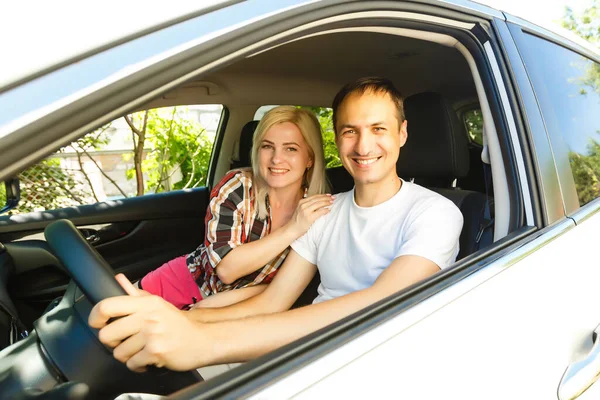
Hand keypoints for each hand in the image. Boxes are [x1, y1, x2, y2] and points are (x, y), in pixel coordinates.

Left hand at [89, 274, 209, 371]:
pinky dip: (138, 365)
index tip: (98, 323)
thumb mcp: (158, 304)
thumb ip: (135, 294)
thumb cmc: (178, 324)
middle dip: (113, 343)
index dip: (95, 317)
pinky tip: (148, 358)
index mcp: (146, 303)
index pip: (107, 306)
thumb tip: (119, 279)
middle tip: (125, 341)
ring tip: (141, 350)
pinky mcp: (156, 352)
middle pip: (107, 334)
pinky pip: (132, 364)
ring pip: (119, 353)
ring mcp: (152, 334)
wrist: (202, 339)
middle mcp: (148, 316)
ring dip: (128, 356)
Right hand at [287, 193, 333, 237]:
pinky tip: (328, 210)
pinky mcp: (309, 218)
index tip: (329, 195)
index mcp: (301, 202)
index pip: (314, 196)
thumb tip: (319, 202)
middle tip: (333, 198)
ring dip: (326, 203)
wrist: (292, 229)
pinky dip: (325, 210)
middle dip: (326, 198)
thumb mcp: (301, 209)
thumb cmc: (297, 220)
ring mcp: (305, 211)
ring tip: (332, 203)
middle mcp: (303, 205)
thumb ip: (308, 205)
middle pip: (317, 199)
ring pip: (318, 204)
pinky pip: (319, 212)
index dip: (323, 195)